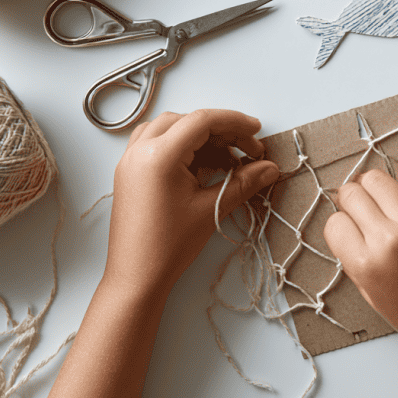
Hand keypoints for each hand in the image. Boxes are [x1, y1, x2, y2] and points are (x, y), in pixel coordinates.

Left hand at [103, 109, 278, 296]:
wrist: (136, 276)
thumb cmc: (168, 247)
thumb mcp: (210, 210)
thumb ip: (243, 183)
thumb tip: (269, 168)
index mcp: (158, 156)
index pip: (201, 121)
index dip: (233, 122)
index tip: (255, 131)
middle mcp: (140, 151)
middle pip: (187, 121)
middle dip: (220, 131)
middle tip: (246, 150)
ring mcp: (130, 160)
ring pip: (169, 128)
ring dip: (199, 136)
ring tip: (225, 159)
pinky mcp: (129, 172)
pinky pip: (155, 143)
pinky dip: (180, 146)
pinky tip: (201, 164)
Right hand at [323, 170, 397, 369]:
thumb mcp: (371, 293)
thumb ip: (355, 255)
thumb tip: (346, 217)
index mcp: (367, 265)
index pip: (335, 222)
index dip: (341, 224)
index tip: (349, 226)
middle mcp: (391, 241)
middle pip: (353, 194)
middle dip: (353, 200)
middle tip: (362, 208)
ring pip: (380, 180)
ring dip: (377, 190)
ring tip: (386, 206)